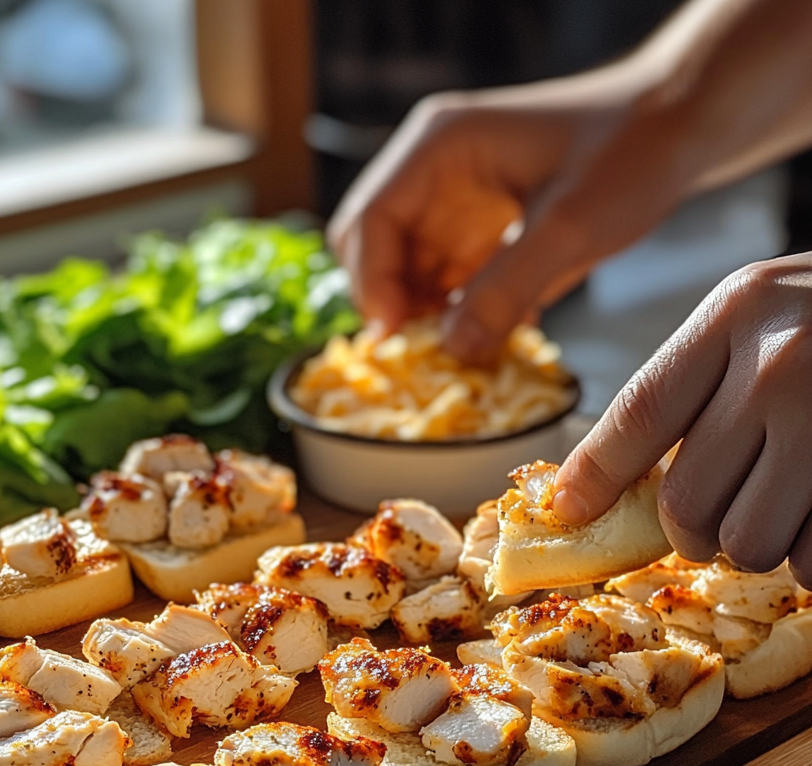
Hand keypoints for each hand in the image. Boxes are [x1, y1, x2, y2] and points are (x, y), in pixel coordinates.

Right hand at [328, 63, 693, 360]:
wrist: (680, 130)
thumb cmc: (631, 152)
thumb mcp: (570, 226)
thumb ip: (507, 289)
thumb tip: (452, 349)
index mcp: (439, 148)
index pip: (371, 218)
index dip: (372, 281)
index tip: (392, 336)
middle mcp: (435, 174)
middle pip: (375, 248)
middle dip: (392, 301)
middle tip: (424, 348)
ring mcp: (454, 204)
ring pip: (407, 273)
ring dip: (424, 316)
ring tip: (461, 349)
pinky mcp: (478, 232)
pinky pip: (445, 283)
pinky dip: (457, 314)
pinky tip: (490, 332)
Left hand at [553, 252, 811, 585]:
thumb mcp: (761, 315)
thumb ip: (695, 381)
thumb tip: (603, 478)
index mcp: (737, 315)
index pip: (639, 414)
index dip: (594, 475)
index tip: (566, 510)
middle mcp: (783, 362)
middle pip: (687, 500)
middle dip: (692, 530)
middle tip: (715, 519)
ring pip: (748, 540)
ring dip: (756, 543)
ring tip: (784, 503)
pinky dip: (810, 557)